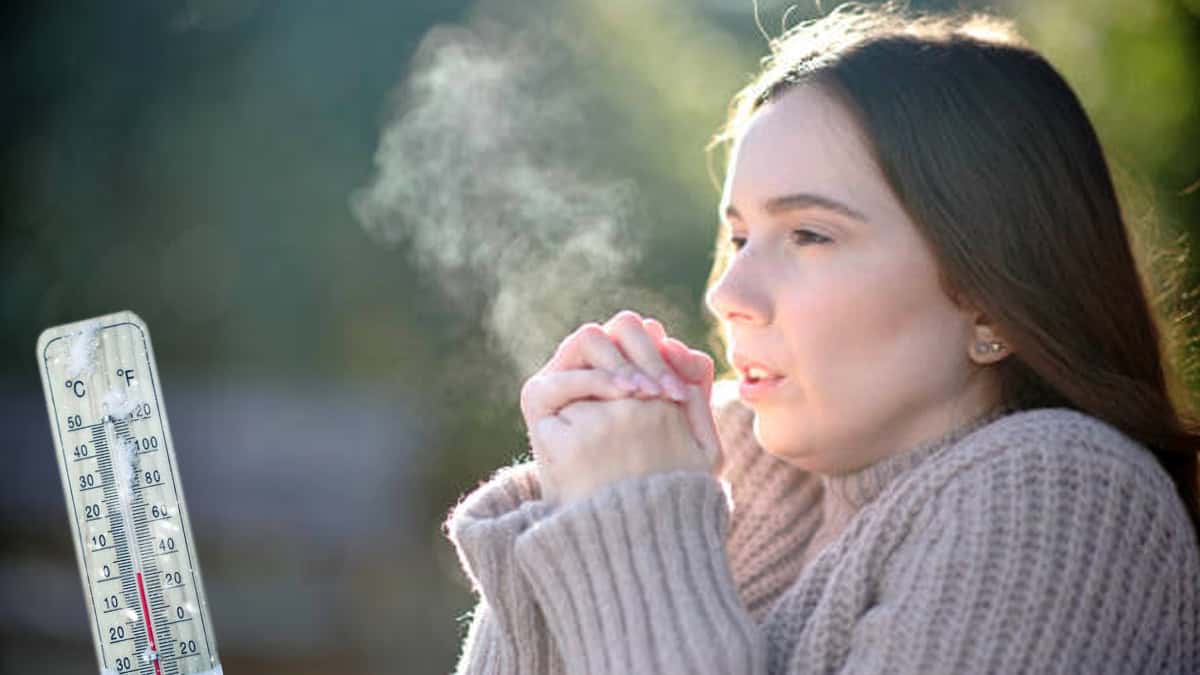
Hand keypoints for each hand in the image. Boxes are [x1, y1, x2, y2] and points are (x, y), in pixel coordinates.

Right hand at [520, 310, 722, 503]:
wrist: (619, 528)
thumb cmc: (658, 483)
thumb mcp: (689, 437)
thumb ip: (694, 391)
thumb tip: (685, 350)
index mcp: (627, 370)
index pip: (645, 334)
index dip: (664, 354)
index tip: (680, 392)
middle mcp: (595, 370)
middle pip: (621, 327)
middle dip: (646, 354)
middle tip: (664, 394)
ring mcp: (565, 383)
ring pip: (590, 339)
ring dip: (621, 361)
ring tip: (642, 395)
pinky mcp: (539, 402)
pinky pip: (562, 377)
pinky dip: (595, 380)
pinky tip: (621, 397)